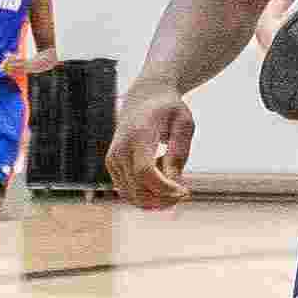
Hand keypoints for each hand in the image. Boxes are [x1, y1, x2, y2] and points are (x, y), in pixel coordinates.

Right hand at [111, 90, 196, 208]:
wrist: (144, 98)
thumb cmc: (168, 110)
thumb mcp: (183, 123)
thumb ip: (179, 152)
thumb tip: (175, 185)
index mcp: (138, 135)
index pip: (145, 171)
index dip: (165, 188)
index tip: (185, 192)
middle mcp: (120, 149)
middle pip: (138, 189)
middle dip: (164, 199)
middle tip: (184, 192)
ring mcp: (113, 159)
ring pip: (131, 196)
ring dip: (156, 199)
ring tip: (172, 180)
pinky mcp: (112, 166)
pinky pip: (128, 192)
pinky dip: (146, 194)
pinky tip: (159, 176)